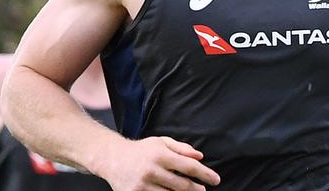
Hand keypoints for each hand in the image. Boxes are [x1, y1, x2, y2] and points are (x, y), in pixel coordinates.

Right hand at [105, 136, 219, 190]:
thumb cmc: (141, 150)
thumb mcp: (161, 142)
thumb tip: (200, 157)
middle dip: (196, 189)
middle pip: (181, 185)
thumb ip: (182, 148)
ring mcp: (143, 185)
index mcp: (160, 155)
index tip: (216, 180)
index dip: (205, 174)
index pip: (188, 166)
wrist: (112, 158)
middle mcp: (152, 170)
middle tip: (204, 190)